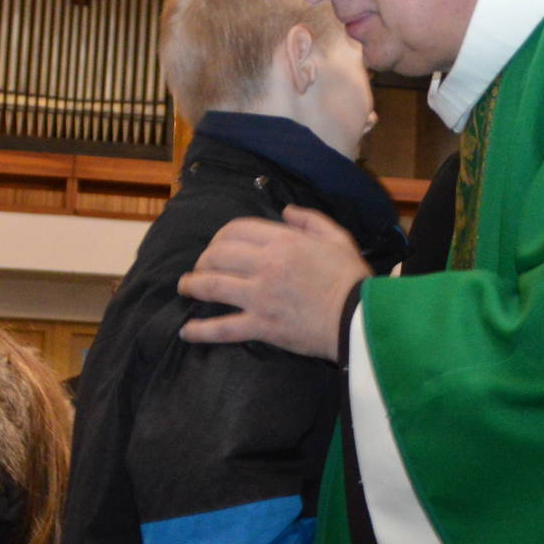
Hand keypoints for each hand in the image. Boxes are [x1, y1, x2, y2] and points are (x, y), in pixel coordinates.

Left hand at [177, 207, 370, 359]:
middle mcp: (265, 265)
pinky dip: (201, 331)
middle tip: (200, 267)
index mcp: (283, 241)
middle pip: (218, 255)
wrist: (359, 318)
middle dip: (203, 259)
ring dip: (192, 285)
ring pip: (212, 286)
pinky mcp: (261, 326)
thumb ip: (310, 220)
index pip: (236, 230)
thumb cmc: (351, 277)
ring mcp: (259, 296)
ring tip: (184, 288)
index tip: (217, 246)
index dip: (220, 236)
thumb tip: (285, 211)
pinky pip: (223, 328)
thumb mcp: (337, 237)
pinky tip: (186, 332)